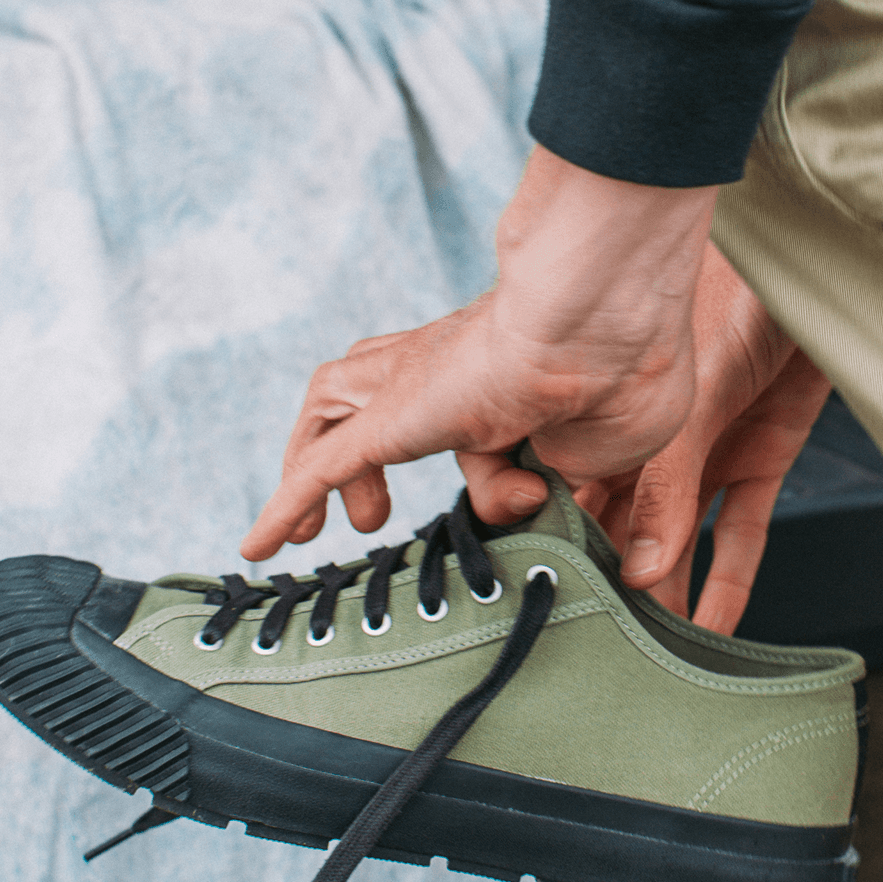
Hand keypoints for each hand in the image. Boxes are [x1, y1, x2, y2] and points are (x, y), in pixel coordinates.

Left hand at [241, 147, 717, 560]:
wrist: (598, 333)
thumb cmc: (625, 378)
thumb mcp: (595, 449)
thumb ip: (555, 472)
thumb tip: (525, 491)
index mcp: (500, 373)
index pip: (464, 414)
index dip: (481, 465)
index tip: (508, 496)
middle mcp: (443, 369)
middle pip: (374, 395)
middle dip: (360, 457)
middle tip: (372, 519)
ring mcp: (406, 386)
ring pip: (331, 414)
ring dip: (316, 475)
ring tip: (309, 533)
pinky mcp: (383, 418)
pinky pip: (316, 467)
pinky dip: (283, 507)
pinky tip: (256, 548)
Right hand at [575, 244, 831, 633]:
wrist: (820, 254)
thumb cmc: (734, 293)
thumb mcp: (693, 399)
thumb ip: (666, 488)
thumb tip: (640, 570)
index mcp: (614, 419)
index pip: (574, 498)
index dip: (566, 552)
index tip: (559, 606)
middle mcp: (653, 444)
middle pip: (623, 530)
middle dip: (613, 587)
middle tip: (604, 648)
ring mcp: (707, 454)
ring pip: (678, 542)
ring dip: (669, 595)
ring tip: (656, 657)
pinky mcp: (760, 458)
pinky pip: (742, 532)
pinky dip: (730, 578)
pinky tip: (715, 624)